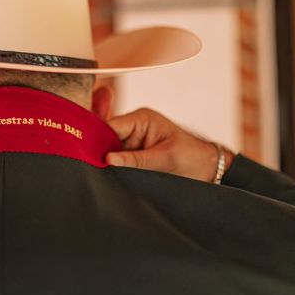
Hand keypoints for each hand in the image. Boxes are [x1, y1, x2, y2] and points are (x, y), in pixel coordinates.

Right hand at [106, 108, 234, 181]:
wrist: (207, 170)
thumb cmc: (192, 157)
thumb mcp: (165, 159)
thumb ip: (136, 160)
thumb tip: (109, 160)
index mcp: (141, 119)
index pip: (109, 126)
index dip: (96, 140)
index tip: (87, 155)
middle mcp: (133, 127)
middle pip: (105, 138)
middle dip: (100, 153)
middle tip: (94, 168)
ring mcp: (131, 141)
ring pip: (108, 150)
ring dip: (106, 162)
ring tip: (103, 174)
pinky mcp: (132, 154)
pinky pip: (116, 159)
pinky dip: (113, 168)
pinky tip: (110, 175)